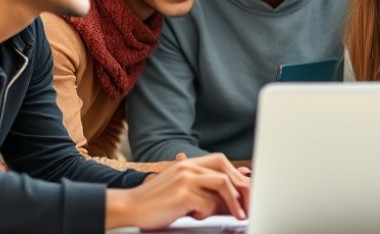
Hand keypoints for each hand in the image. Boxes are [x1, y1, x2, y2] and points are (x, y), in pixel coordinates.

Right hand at [106, 153, 250, 229]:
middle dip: (243, 190)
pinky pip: (207, 204)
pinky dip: (206, 213)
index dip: (238, 176)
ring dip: (233, 203)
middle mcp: (189, 167)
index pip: (222, 163)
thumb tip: (231, 194)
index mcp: (189, 163)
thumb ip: (202, 187)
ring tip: (239, 216)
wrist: (129, 206)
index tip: (249, 190)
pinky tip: (194, 216)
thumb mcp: (180, 188)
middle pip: (226, 173)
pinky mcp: (183, 194)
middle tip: (250, 207)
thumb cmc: (155, 202)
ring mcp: (186, 178)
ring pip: (222, 186)